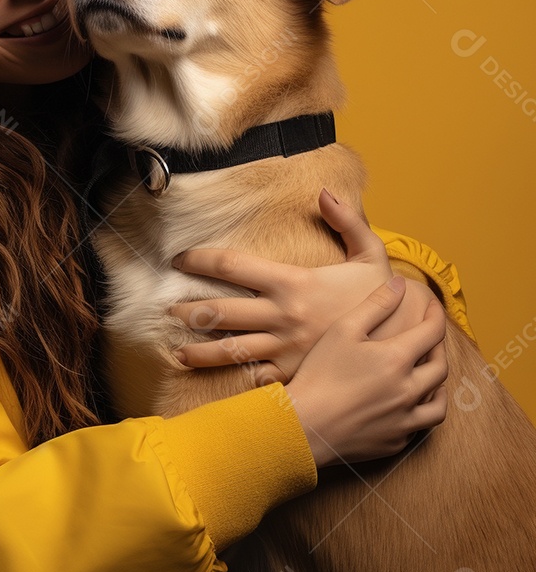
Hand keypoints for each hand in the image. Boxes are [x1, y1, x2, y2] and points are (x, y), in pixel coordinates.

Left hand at [169, 189, 393, 380]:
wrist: (404, 342)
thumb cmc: (381, 296)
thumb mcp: (370, 252)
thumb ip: (346, 221)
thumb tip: (324, 192)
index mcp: (293, 282)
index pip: (232, 265)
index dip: (201, 258)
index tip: (180, 259)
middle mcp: (282, 315)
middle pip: (220, 311)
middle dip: (189, 311)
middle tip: (168, 311)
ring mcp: (285, 347)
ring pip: (230, 350)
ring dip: (199, 351)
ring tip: (177, 352)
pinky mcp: (294, 373)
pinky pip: (257, 377)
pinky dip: (236, 378)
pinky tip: (219, 379)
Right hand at [286, 275, 448, 466]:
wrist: (303, 426)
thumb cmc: (319, 374)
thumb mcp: (343, 330)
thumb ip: (375, 304)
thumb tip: (401, 284)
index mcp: (397, 360)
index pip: (433, 332)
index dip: (436, 314)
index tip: (434, 306)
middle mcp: (408, 391)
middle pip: (441, 367)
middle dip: (439, 348)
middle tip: (430, 339)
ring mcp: (404, 420)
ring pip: (439, 403)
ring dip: (439, 386)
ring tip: (429, 378)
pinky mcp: (394, 442)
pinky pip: (418, 427)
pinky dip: (418, 412)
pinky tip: (405, 406)